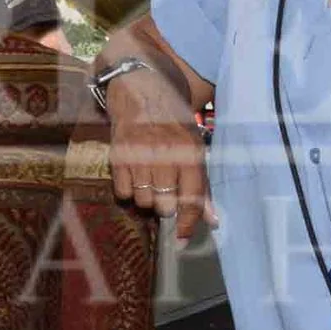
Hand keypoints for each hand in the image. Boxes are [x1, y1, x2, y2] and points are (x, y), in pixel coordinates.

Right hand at [109, 70, 212, 242]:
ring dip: (147, 198)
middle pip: (165, 205)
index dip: (188, 222)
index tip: (183, 238)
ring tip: (150, 181)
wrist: (142, 90)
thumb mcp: (195, 147)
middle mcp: (165, 155)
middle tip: (166, 193)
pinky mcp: (118, 156)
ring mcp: (139, 156)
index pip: (191, 198)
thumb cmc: (173, 122)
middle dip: (166, 205)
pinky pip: (122, 191)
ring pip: (143, 200)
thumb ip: (202, 185)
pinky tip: (135, 176)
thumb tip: (212, 220)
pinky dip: (128, 190)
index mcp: (190, 153)